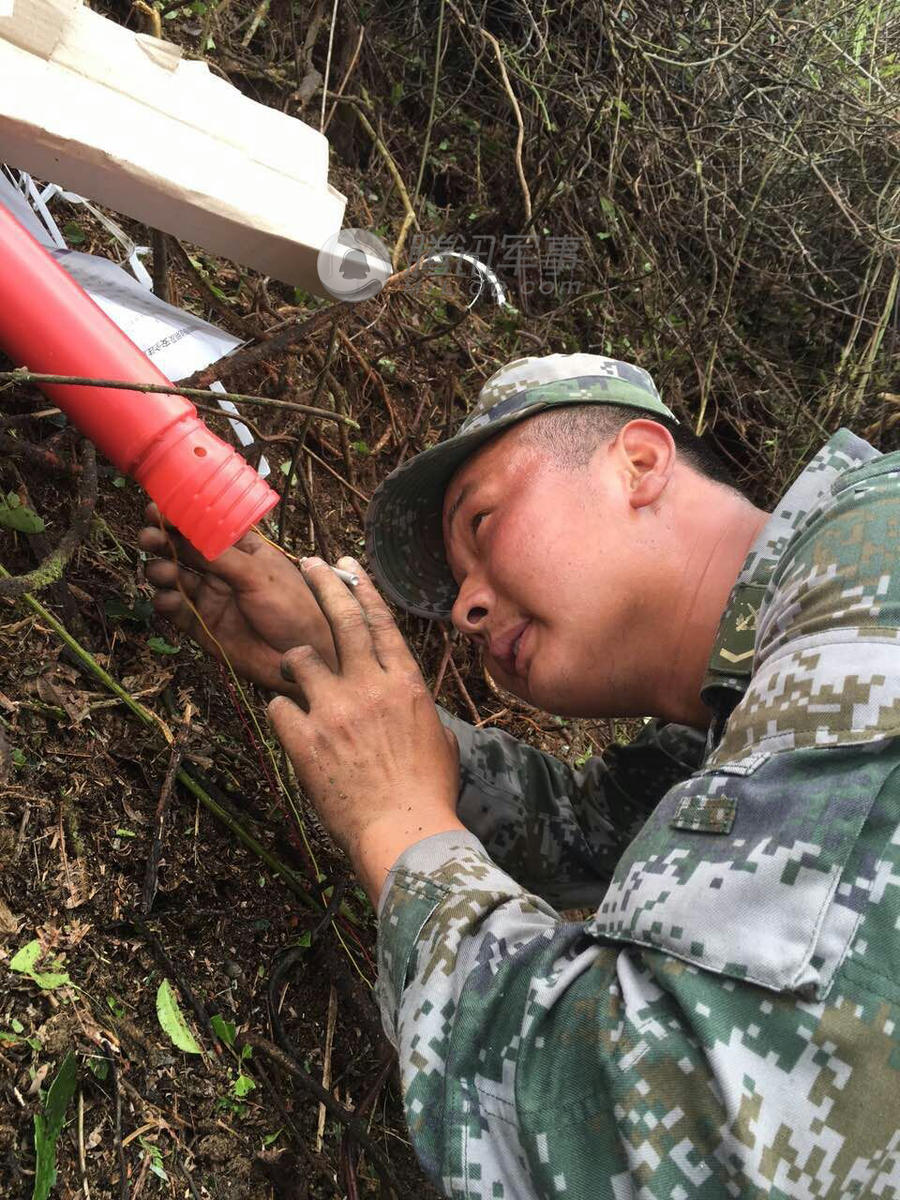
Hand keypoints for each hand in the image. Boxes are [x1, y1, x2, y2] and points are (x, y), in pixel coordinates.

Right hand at [138, 504, 336, 691]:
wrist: (303, 656)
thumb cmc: (294, 608)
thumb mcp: (259, 575)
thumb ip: (220, 557)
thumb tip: (185, 532)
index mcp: (241, 548)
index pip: (204, 525)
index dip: (179, 515)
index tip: (157, 508)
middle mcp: (222, 569)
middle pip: (182, 548)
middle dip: (163, 539)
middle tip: (150, 536)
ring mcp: (210, 596)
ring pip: (173, 577)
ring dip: (161, 570)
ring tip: (163, 572)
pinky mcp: (202, 625)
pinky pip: (175, 610)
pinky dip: (165, 602)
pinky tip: (167, 599)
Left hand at [267, 556, 463, 904]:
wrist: (405, 832)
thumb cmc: (428, 793)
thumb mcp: (438, 741)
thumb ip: (418, 712)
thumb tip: (410, 706)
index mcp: (405, 684)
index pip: (380, 622)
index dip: (362, 588)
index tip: (347, 564)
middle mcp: (370, 686)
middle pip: (341, 618)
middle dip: (323, 583)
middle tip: (307, 562)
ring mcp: (335, 709)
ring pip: (299, 659)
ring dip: (293, 663)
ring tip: (293, 673)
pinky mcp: (306, 737)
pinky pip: (279, 707)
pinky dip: (283, 715)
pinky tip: (294, 730)